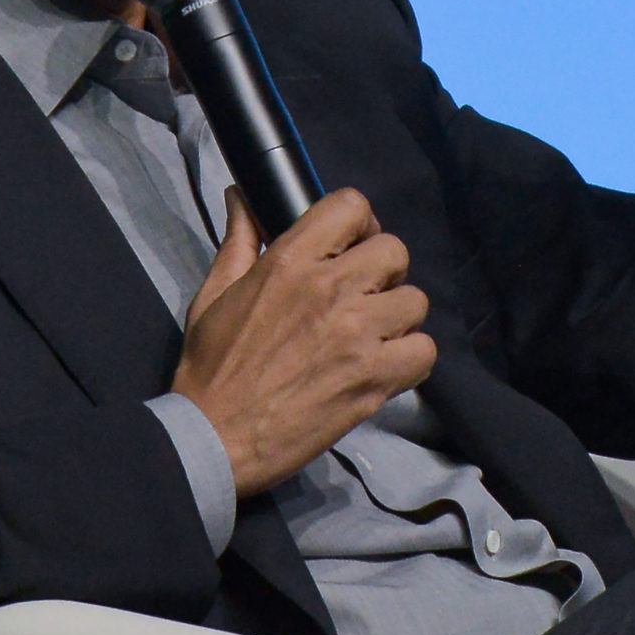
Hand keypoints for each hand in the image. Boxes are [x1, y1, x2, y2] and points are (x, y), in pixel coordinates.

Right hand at [171, 188, 437, 494]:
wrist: (214, 439)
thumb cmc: (210, 367)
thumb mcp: (213, 295)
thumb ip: (237, 242)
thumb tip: (241, 196)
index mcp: (289, 261)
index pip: (351, 206)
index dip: (359, 224)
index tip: (351, 246)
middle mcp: (329, 289)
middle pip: (394, 250)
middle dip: (383, 271)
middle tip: (363, 297)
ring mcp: (357, 334)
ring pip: (415, 300)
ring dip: (398, 317)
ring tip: (373, 336)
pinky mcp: (374, 378)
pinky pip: (424, 350)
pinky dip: (410, 358)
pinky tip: (384, 366)